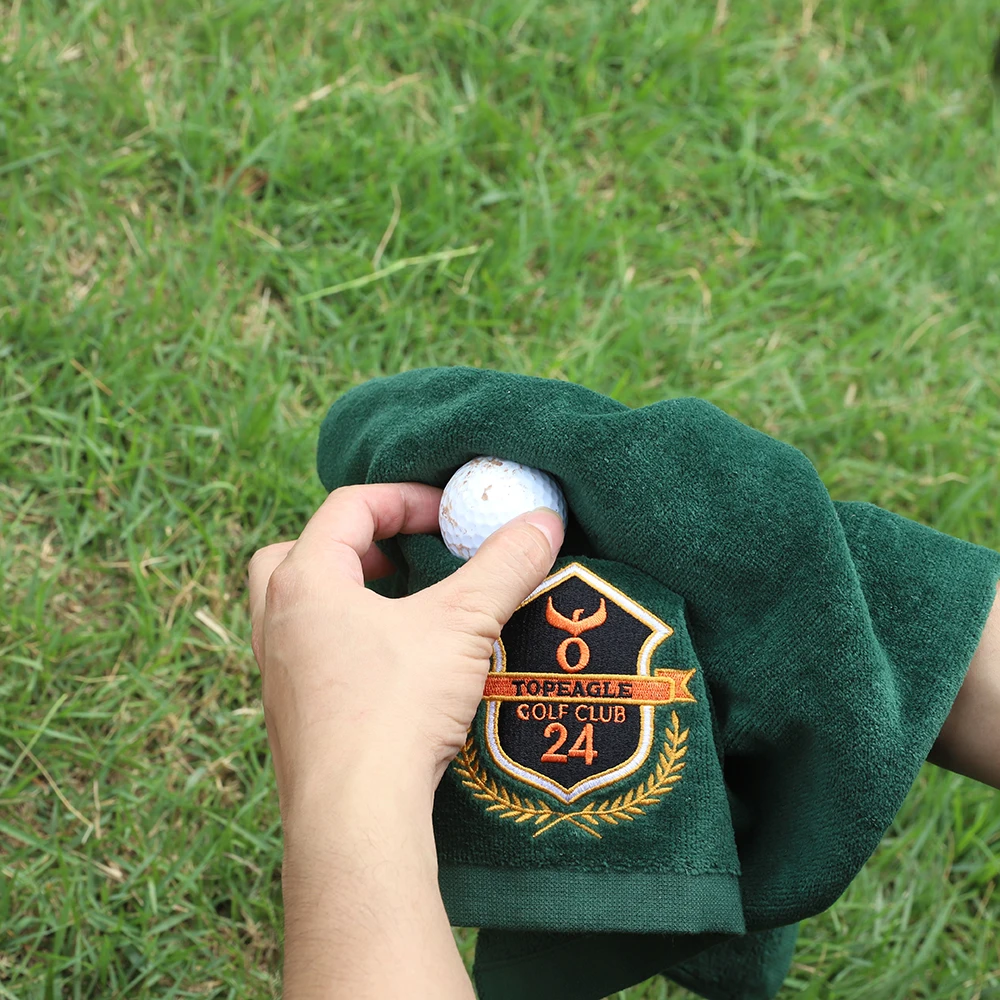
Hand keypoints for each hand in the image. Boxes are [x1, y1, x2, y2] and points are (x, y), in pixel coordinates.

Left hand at [246, 483, 563, 999]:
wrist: (354, 817)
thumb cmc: (396, 708)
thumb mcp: (462, 625)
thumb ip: (505, 566)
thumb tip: (545, 521)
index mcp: (305, 582)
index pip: (347, 508)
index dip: (404, 499)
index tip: (451, 514)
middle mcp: (276, 622)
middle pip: (296, 553)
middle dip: (353, 544)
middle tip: (401, 557)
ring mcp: (275, 674)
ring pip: (295, 609)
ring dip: (344, 594)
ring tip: (398, 608)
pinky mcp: (289, 719)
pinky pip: (307, 657)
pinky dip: (342, 643)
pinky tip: (390, 668)